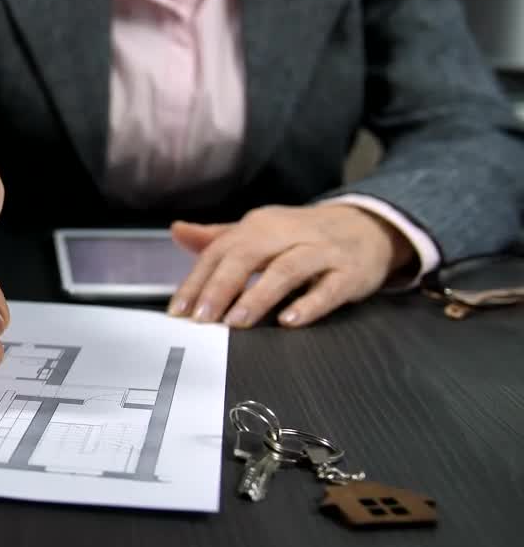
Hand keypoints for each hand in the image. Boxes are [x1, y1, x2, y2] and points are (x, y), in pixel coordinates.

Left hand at [169, 204, 415, 327]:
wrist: (368, 226)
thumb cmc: (303, 236)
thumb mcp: (261, 232)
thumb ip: (219, 237)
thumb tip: (177, 231)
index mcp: (260, 226)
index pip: (221, 250)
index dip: (197, 281)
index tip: (179, 310)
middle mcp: (288, 234)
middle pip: (248, 255)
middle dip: (221, 287)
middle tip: (202, 318)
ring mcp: (321, 252)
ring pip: (286, 270)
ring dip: (259, 295)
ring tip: (236, 321)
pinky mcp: (350, 273)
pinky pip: (329, 289)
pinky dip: (309, 304)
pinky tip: (289, 321)